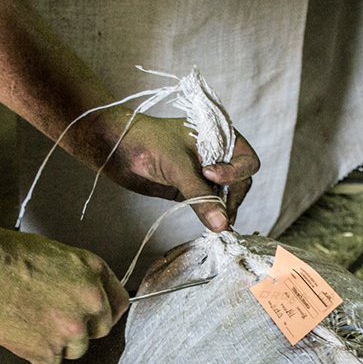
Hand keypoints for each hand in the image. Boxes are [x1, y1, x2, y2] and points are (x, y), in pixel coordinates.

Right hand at [0, 224, 128, 363]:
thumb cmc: (5, 256)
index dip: (103, 311)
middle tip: (51, 318)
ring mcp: (70, 329)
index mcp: (93, 272)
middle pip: (100, 330)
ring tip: (28, 320)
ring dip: (57, 341)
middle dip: (81, 328)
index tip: (92, 316)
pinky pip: (51, 362)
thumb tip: (87, 301)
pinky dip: (35, 353)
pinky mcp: (47, 350)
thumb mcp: (56, 255)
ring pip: (75, 349)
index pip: (119, 303)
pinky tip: (18, 332)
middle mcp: (89, 302)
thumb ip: (79, 278)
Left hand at [100, 114, 259, 231]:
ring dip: (222, 211)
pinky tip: (209, 225)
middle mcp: (218, 155)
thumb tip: (222, 225)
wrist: (116, 149)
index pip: (246, 161)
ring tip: (215, 226)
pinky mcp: (193, 188)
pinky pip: (211, 204)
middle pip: (240, 183)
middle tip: (219, 219)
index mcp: (221, 137)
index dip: (234, 173)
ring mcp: (206, 173)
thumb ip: (201, 197)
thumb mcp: (177, 168)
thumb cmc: (147, 143)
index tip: (208, 176)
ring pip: (227, 196)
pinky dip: (211, 215)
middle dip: (231, 200)